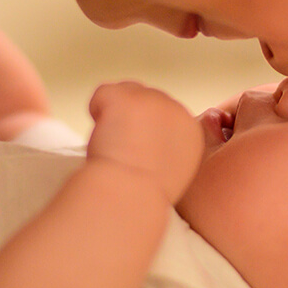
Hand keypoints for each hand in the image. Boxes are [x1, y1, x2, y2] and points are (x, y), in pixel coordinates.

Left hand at [86, 81, 203, 203]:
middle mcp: (176, 109)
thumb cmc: (144, 193)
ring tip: (114, 144)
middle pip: (145, 97)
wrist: (130, 195)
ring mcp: (152, 99)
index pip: (164, 113)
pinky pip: (103, 93)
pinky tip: (102, 134)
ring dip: (115, 113)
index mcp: (190, 130)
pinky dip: (97, 109)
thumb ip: (168, 147)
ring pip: (125, 92)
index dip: (145, 129)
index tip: (138, 152)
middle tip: (123, 149)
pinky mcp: (127, 97)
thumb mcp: (173, 171)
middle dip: (131, 118)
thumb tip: (150, 137)